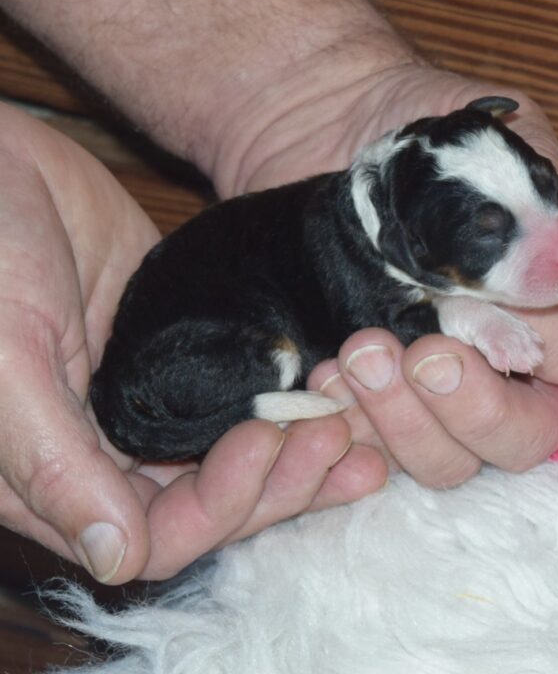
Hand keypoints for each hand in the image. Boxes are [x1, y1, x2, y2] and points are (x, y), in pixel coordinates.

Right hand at [0, 103, 385, 582]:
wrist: (5, 165)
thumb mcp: (7, 359)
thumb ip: (53, 462)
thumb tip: (118, 556)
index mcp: (61, 473)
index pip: (160, 534)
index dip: (223, 505)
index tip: (268, 440)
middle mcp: (114, 449)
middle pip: (217, 501)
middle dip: (282, 478)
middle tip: (337, 434)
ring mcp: (160, 399)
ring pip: (240, 450)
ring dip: (301, 447)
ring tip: (358, 424)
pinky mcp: (191, 351)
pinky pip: (249, 388)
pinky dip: (292, 395)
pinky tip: (337, 383)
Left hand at [227, 63, 557, 485]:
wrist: (325, 141)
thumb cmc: (416, 151)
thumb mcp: (481, 142)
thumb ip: (537, 177)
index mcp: (547, 302)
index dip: (552, 340)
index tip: (493, 302)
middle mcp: (499, 362)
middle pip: (527, 436)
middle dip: (479, 408)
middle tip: (426, 355)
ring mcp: (432, 394)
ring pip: (453, 462)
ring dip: (410, 424)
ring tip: (360, 355)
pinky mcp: (371, 405)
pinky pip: (375, 454)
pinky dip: (356, 428)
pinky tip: (328, 378)